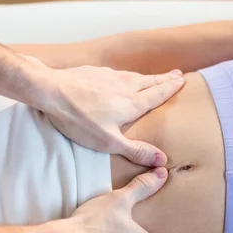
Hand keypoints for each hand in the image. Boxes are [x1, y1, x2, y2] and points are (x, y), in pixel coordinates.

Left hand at [27, 61, 184, 166]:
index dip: (170, 88)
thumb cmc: (79, 119)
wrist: (50, 91)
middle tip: (176, 75)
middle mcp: (124, 86)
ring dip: (147, 76)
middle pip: (149, 82)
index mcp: (131, 103)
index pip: (157, 94)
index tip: (182, 82)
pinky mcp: (94, 72)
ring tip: (153, 77)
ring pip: (134, 76)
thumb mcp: (109, 142)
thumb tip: (162, 159)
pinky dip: (125, 75)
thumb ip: (135, 150)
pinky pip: (116, 73)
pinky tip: (120, 77)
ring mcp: (108, 77)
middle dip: (164, 79)